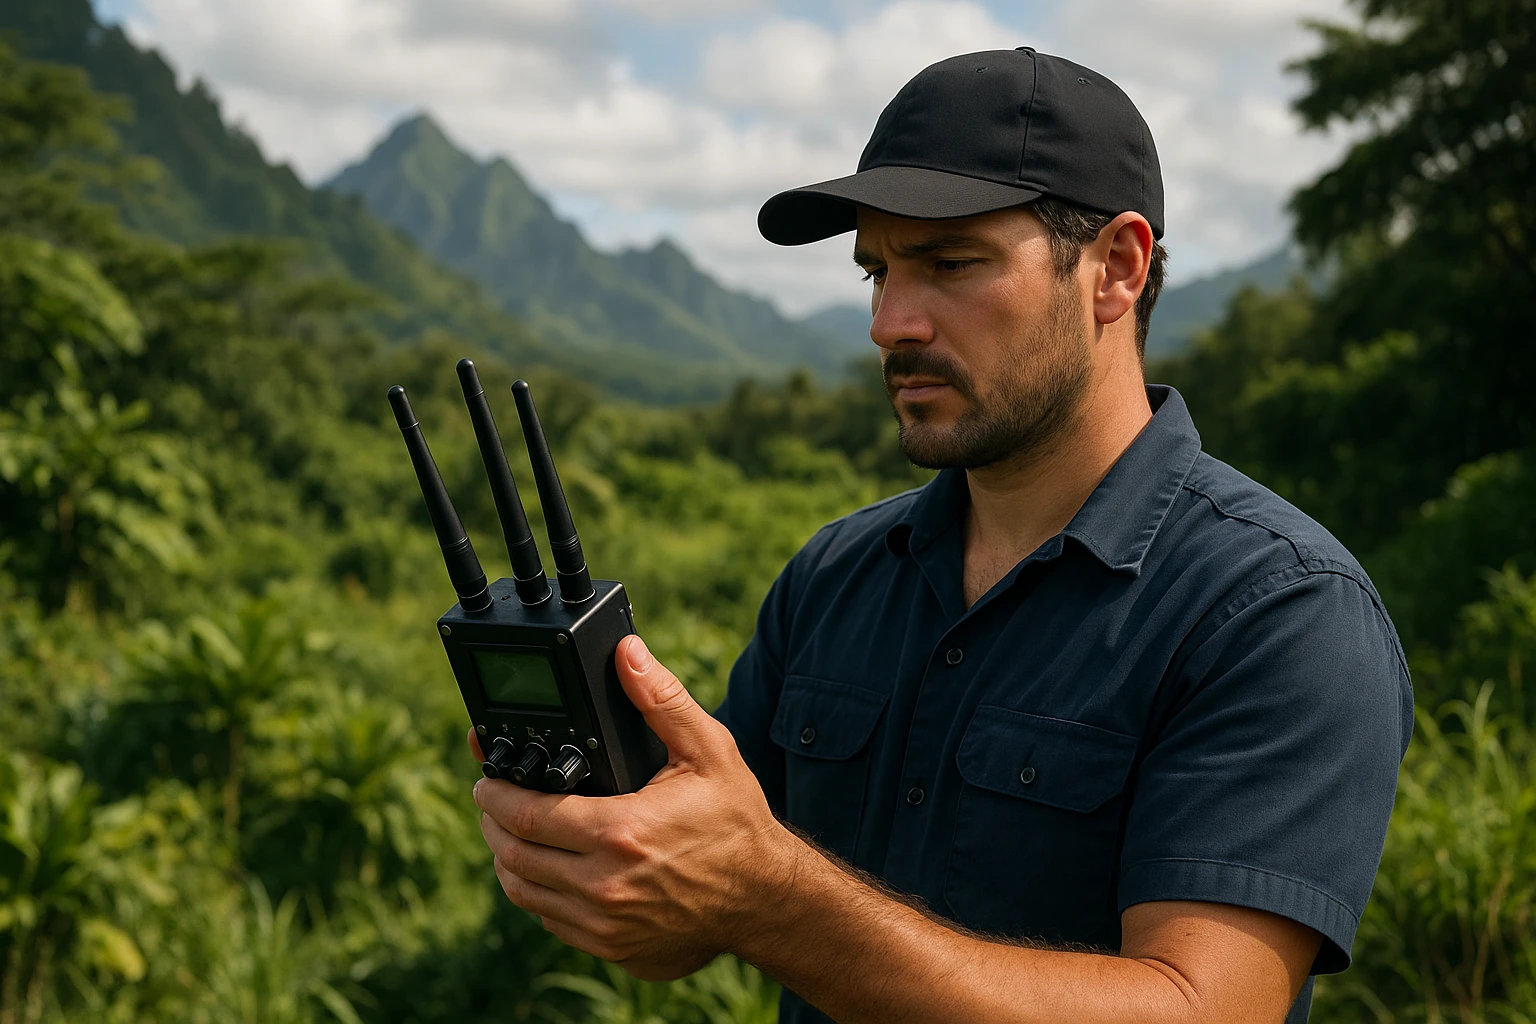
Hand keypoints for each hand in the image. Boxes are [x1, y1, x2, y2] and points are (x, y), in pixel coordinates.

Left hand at [469, 634, 797, 980]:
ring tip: (512, 829)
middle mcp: (605, 886)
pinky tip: (547, 866)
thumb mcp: (707, 751)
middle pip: (512, 855)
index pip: (526, 815)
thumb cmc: (736, 822)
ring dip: (507, 858)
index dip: (495, 794)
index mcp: (620, 832)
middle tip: (494, 798)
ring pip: (523, 892)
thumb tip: (627, 653)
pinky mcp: (610, 948)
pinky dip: (537, 891)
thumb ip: (660, 700)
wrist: (765, 898)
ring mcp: (605, 924)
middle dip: (493, 822)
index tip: (488, 777)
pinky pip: (549, 919)